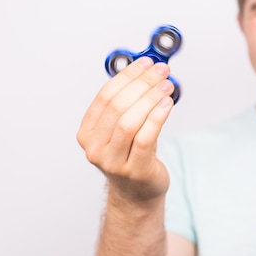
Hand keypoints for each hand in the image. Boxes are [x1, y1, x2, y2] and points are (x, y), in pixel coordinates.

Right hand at [77, 57, 173, 205]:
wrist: (138, 193)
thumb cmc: (132, 155)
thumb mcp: (124, 128)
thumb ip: (130, 102)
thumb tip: (148, 70)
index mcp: (87, 133)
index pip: (105, 96)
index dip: (127, 76)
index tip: (145, 63)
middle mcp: (95, 148)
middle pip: (117, 106)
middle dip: (141, 83)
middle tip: (160, 71)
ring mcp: (112, 162)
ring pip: (129, 121)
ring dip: (150, 98)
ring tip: (166, 85)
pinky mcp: (134, 170)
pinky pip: (145, 138)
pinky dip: (157, 117)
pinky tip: (167, 103)